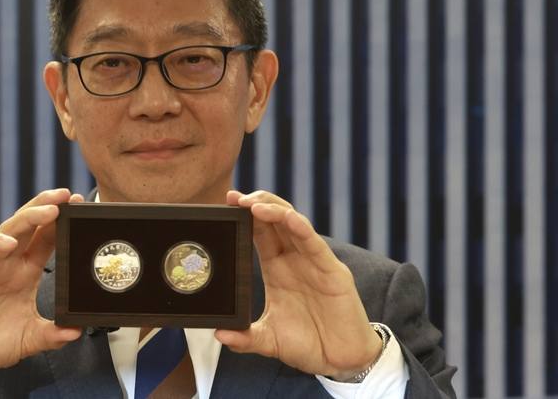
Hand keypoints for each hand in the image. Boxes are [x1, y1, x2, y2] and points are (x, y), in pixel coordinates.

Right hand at [0, 188, 83, 385]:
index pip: (46, 238)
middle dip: (48, 206)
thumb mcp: (30, 338)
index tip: (81, 207)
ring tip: (50, 210)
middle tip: (69, 195)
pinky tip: (9, 242)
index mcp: (26, 271)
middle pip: (30, 225)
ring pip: (9, 229)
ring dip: (29, 217)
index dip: (62, 222)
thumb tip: (77, 330)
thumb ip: (53, 334)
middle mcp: (9, 262)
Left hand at [215, 190, 381, 380]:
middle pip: (275, 221)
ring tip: (253, 204)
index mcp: (278, 268)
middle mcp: (295, 260)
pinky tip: (288, 218)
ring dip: (274, 211)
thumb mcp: (269, 340)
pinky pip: (315, 245)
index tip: (227, 202)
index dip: (245, 216)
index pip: (260, 233)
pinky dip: (301, 229)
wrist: (339, 362)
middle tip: (234, 197)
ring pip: (294, 225)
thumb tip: (219, 333)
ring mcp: (314, 263)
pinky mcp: (332, 272)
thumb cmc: (308, 344)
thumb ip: (245, 337)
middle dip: (256, 204)